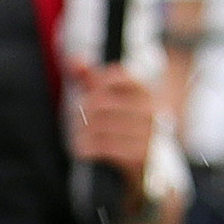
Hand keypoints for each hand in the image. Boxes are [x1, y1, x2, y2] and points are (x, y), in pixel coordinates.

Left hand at [71, 67, 157, 182]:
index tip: (86, 93)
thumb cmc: (124, 127)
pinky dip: (88, 147)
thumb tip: (73, 59)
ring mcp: (147, 132)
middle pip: (101, 101)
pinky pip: (106, 146)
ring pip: (100, 125)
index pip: (117, 74)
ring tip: (79, 135)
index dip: (95, 82)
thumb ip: (91, 79)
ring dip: (83, 132)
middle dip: (83, 110)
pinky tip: (81, 149)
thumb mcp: (110, 100)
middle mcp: (150, 108)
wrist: (148, 164)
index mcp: (144, 90)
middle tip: (77, 119)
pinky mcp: (141, 154)